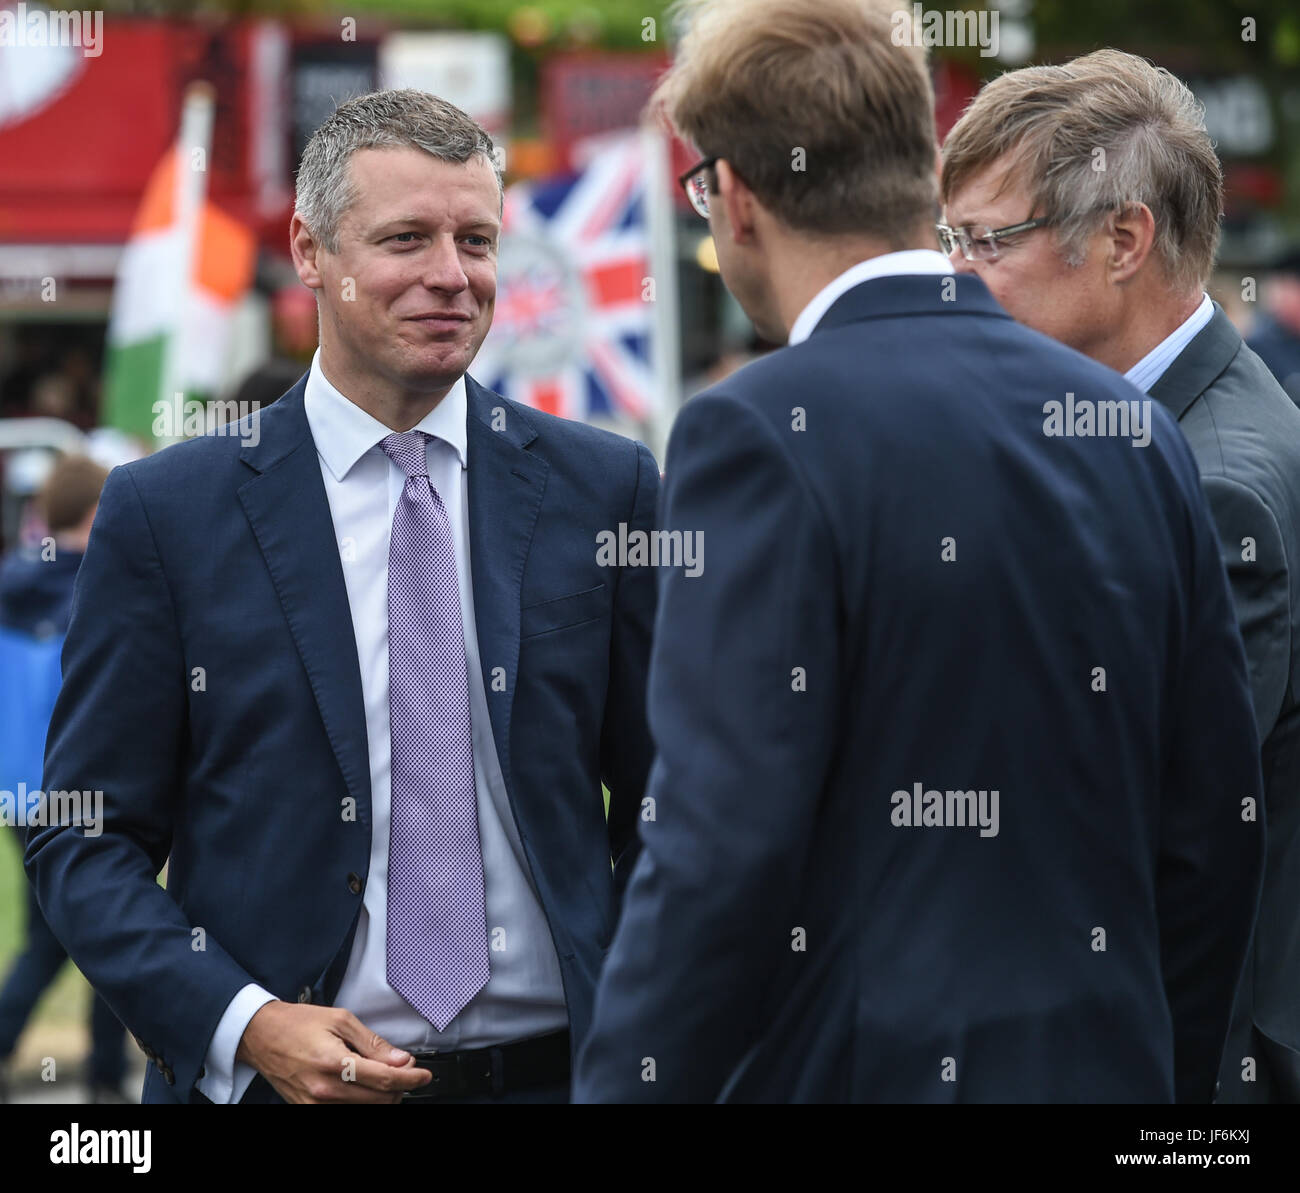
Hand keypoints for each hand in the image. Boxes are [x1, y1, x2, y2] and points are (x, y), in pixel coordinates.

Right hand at [235, 1001, 432, 1103]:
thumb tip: (400, 1059)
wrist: (260, 1035)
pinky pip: (343, 1111)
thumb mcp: (340, 1020)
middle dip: (399, 1086)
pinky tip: (363, 1086)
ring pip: (364, 1109)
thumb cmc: (297, 1024)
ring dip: (381, 1095)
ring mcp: (314, 1104)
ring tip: (382, 1074)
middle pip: (378, 1099)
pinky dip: (361, 1100)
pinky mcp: (307, 1110)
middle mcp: (324, 1090)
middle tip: (403, 1067)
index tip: (424, 1075)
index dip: (411, 1078)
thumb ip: (373, 1043)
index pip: (384, 1079)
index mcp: (334, 1063)